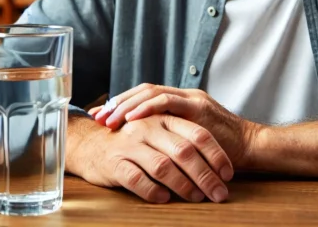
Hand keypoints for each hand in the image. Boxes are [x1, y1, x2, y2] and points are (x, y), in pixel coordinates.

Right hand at [66, 114, 233, 203]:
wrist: (89, 144)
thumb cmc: (132, 141)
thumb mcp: (157, 131)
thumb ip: (181, 137)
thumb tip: (215, 164)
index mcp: (163, 118)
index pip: (197, 134)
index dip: (216, 155)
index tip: (228, 175)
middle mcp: (148, 127)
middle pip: (184, 151)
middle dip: (206, 176)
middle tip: (219, 194)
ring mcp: (130, 144)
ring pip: (163, 166)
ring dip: (184, 185)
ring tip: (197, 198)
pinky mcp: (115, 162)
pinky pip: (137, 179)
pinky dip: (153, 191)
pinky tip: (164, 199)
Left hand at [89, 84, 260, 168]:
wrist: (252, 147)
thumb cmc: (222, 149)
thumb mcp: (190, 140)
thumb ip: (172, 135)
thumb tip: (144, 145)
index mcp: (181, 101)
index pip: (145, 95)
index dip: (122, 103)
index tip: (101, 114)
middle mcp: (184, 95)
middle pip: (143, 90)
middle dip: (118, 102)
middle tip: (98, 116)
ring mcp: (191, 98)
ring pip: (151, 92)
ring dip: (127, 105)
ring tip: (109, 118)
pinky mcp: (198, 107)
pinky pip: (167, 102)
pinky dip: (146, 109)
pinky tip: (131, 119)